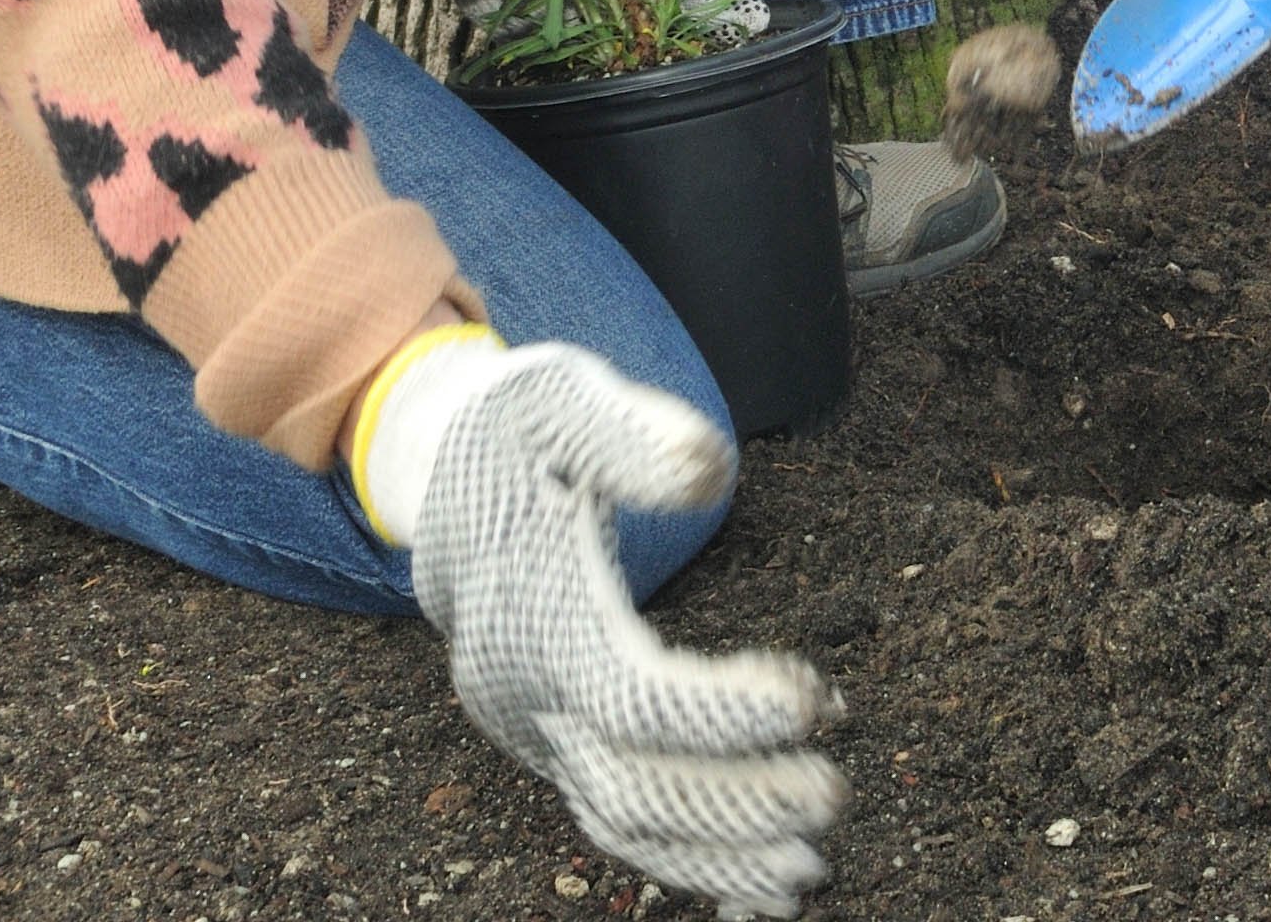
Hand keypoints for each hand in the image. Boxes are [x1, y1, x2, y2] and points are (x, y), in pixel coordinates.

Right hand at [373, 340, 841, 916]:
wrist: (437, 479)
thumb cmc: (514, 431)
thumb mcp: (557, 398)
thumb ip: (629, 432)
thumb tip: (708, 474)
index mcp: (527, 616)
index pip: (628, 694)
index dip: (718, 711)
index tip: (811, 703)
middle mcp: (520, 693)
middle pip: (626, 784)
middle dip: (730, 803)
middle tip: (832, 793)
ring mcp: (532, 729)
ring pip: (618, 825)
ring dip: (715, 855)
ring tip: (808, 869)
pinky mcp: (553, 740)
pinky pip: (616, 820)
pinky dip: (687, 855)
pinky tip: (759, 873)